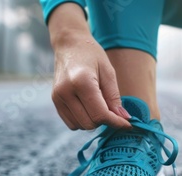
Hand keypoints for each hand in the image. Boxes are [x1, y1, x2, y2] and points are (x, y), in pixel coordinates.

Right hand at [48, 3, 130, 129]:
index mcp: (82, 82)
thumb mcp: (108, 72)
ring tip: (98, 104)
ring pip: (80, 126)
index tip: (127, 124)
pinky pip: (71, 123)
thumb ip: (114, 97)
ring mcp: (58, 97)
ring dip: (93, 121)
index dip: (116, 122)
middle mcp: (66, 91)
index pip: (100, 114)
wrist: (69, 44)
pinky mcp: (55, 101)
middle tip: (112, 109)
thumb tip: (123, 118)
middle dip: (104, 120)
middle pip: (90, 123)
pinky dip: (82, 120)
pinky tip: (88, 107)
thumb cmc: (92, 55)